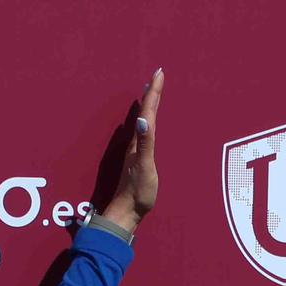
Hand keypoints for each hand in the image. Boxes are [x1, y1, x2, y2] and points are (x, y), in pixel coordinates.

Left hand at [98, 69, 162, 234]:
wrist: (126, 212)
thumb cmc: (138, 192)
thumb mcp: (145, 167)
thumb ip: (145, 144)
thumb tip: (143, 119)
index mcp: (139, 141)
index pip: (148, 111)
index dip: (153, 91)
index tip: (159, 72)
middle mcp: (136, 143)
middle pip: (145, 111)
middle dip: (151, 92)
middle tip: (156, 76)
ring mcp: (136, 151)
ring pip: (144, 121)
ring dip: (148, 105)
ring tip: (151, 92)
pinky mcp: (138, 160)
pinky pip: (145, 133)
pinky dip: (148, 121)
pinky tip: (146, 124)